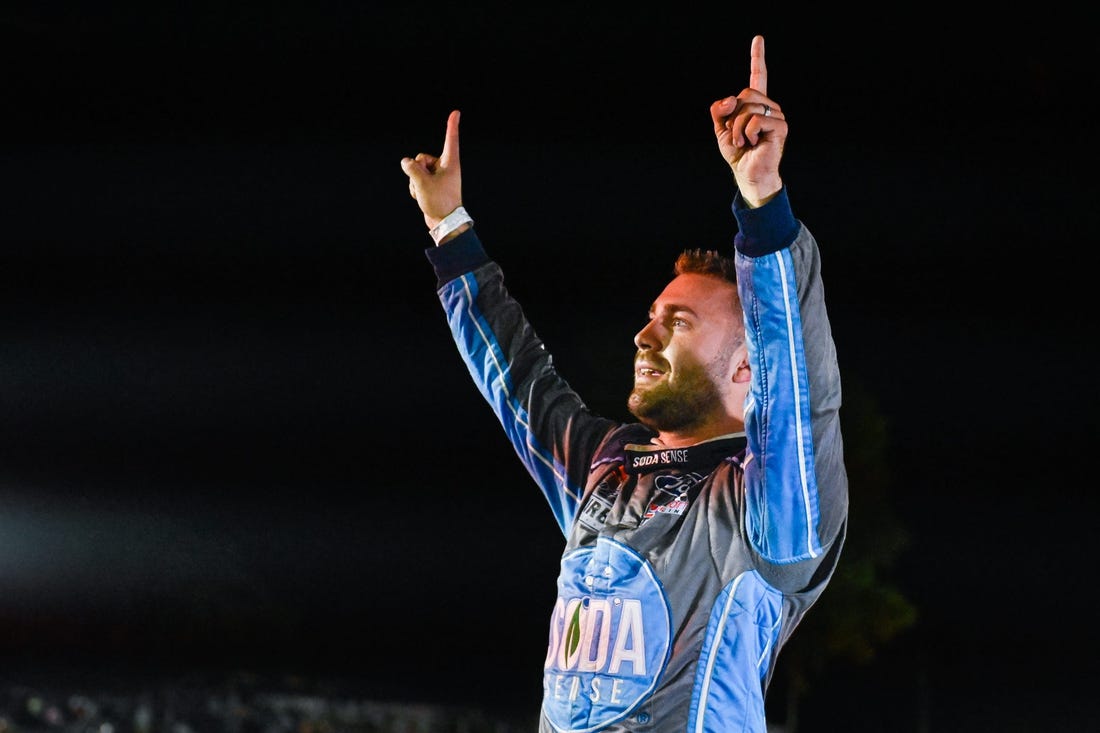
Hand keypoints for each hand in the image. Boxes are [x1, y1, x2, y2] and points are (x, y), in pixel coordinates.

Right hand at [401, 109, 462, 229]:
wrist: (444, 222)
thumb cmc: (439, 202)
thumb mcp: (422, 182)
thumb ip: (411, 168)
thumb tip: (405, 162)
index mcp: (450, 163)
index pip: (450, 139)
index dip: (452, 125)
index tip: (456, 112)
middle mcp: (445, 167)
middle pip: (421, 157)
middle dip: (417, 170)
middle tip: (425, 185)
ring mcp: (437, 176)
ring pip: (416, 170)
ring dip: (415, 182)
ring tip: (425, 193)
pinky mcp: (431, 184)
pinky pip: (416, 180)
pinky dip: (415, 188)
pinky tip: (421, 197)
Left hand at [709, 35, 785, 207]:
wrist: (748, 174)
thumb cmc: (738, 153)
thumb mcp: (721, 129)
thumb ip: (719, 110)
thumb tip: (730, 99)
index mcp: (755, 105)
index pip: (758, 76)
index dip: (757, 57)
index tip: (758, 38)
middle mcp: (769, 106)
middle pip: (744, 94)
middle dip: (732, 116)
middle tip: (737, 135)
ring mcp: (776, 115)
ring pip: (747, 107)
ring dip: (737, 128)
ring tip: (744, 142)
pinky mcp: (780, 126)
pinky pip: (754, 120)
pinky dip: (746, 133)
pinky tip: (753, 143)